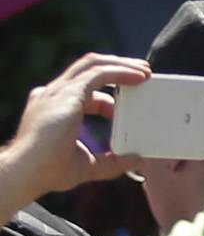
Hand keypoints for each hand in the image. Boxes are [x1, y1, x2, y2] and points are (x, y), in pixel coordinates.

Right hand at [0, 55, 150, 210]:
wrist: (27, 172)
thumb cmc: (47, 171)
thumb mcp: (87, 165)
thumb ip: (111, 162)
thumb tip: (136, 160)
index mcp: (53, 106)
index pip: (85, 91)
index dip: (110, 98)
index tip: (130, 106)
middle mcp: (53, 93)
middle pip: (88, 68)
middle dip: (117, 66)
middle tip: (143, 74)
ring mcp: (58, 91)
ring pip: (94, 64)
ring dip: (122, 64)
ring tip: (145, 71)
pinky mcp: (68, 93)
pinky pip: (99, 73)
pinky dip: (121, 71)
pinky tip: (139, 77)